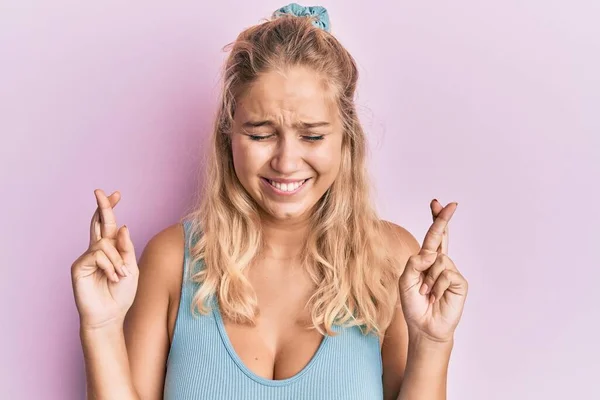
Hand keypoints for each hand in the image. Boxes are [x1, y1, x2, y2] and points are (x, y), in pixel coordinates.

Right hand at [71, 189, 139, 329]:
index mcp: (111, 250)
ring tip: (119, 276)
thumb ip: (127, 248)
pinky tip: (111, 278)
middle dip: (102, 206)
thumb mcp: (131, 268)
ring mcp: (86, 258)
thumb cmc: (121, 295)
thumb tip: (122, 226)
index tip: (116, 194)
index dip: (110, 209)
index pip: (109, 225)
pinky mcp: (79, 267)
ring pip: (104, 243)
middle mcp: (97, 250)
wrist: (110, 316)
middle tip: (100, 191)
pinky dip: (109, 265)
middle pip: (98, 222)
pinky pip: (97, 254)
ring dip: (117, 260)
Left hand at [399, 199, 467, 342]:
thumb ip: (414, 263)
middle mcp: (439, 263)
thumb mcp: (405, 282)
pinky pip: (446, 274)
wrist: (424, 327)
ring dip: (429, 278)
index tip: (437, 202)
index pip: (432, 237)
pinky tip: (436, 296)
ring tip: (427, 293)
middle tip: (450, 204)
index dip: (435, 220)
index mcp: (426, 260)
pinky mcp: (459, 283)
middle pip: (442, 237)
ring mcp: (451, 272)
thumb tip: (431, 253)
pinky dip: (437, 286)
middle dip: (444, 220)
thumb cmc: (414, 305)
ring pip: (439, 260)